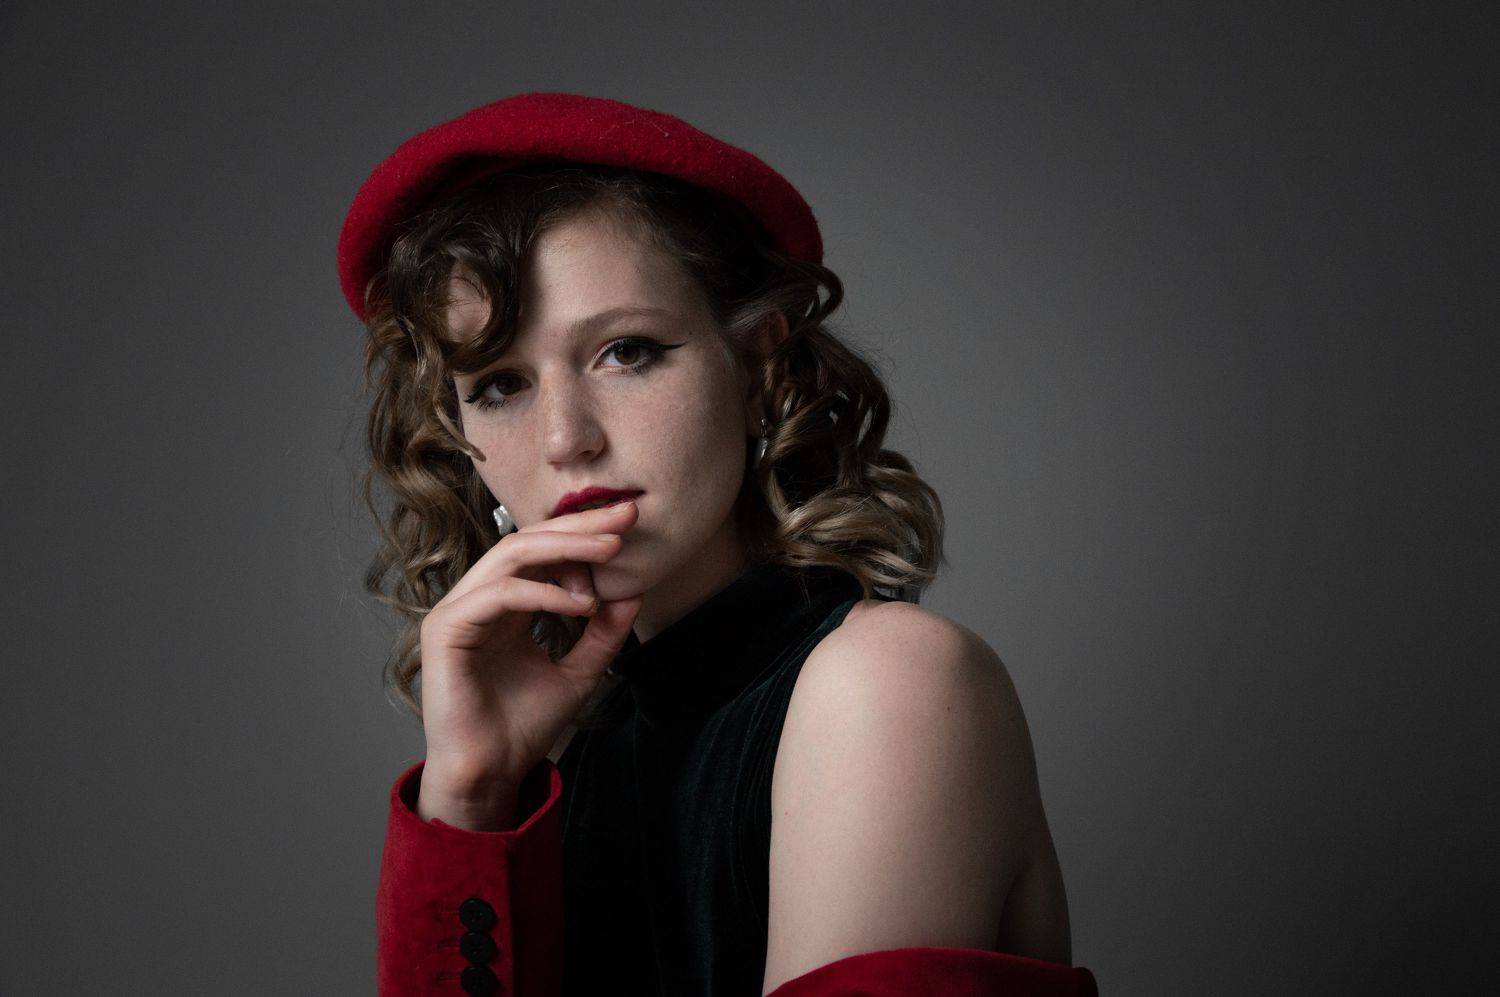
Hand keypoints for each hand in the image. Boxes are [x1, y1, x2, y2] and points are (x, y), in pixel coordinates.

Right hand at [416, 500, 642, 826]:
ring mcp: (459, 611)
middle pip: (528, 541)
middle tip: (623, 516)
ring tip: (611, 550)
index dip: (584, 534)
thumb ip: (603, 633)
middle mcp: (479, 599)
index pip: (543, 551)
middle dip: (580, 526)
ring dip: (566, 549)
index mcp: (505, 605)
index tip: (629, 525)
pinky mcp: (446, 629)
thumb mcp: (580, 672)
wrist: (492, 773)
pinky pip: (499, 594)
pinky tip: (581, 603)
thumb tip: (634, 591)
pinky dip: (543, 592)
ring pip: (510, 555)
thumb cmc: (526, 727)